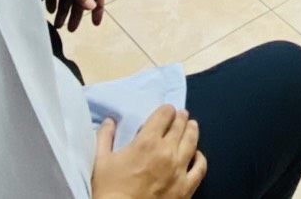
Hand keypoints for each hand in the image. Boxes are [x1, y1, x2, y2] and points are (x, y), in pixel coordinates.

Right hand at [91, 108, 205, 198]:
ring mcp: (179, 170)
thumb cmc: (109, 191)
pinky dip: (200, 158)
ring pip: (192, 142)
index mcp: (147, 142)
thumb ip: (104, 137)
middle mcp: (167, 152)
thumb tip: (110, 121)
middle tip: (180, 115)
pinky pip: (200, 168)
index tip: (166, 111)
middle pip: (180, 126)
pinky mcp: (186, 188)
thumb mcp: (100, 162)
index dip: (166, 110)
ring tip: (192, 126)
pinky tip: (197, 155)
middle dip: (180, 118)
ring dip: (192, 131)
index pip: (164, 115)